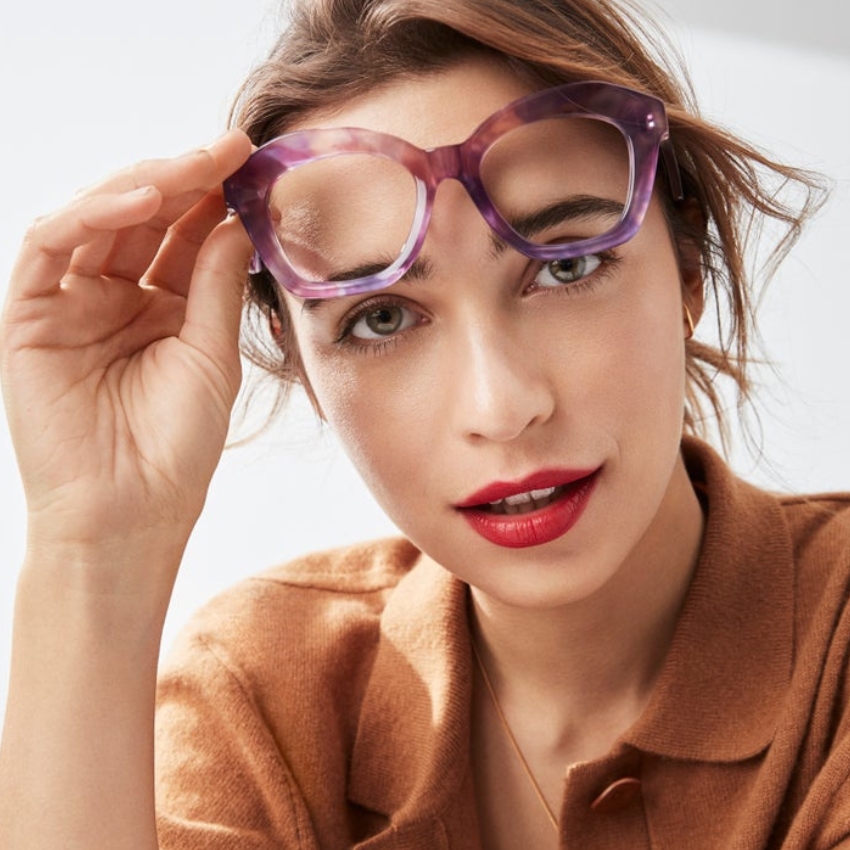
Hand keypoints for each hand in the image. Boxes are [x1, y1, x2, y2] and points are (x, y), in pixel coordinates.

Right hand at [0, 130, 253, 576]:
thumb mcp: (210, 354)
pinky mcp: (28, 315)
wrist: (131, 512)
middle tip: (227, 147)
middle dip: (185, 178)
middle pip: (144, 219)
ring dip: (143, 186)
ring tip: (191, 167)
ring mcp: (69, 303)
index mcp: (160, 308)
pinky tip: (140, 200)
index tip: (252, 160)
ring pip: (96, 219)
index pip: (183, 235)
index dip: (213, 196)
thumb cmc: (177, 445)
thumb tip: (237, 220)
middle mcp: (114, 297)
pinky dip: (89, 214)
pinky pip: (49, 247)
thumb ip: (216, 285)